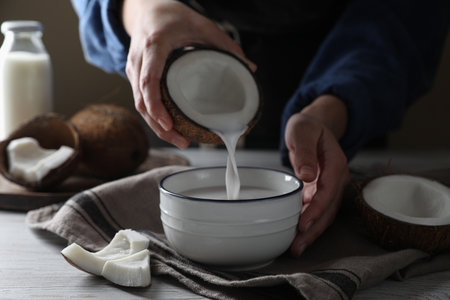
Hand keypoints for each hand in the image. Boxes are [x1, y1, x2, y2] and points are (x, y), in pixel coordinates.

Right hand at [121, 0, 255, 147]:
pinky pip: (140, 100)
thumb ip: (226, 45)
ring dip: (156, 126)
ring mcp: (133, 68)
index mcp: (154, 46)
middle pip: (141, 101)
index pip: (148, 81)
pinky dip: (153, 117)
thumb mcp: (202, 25)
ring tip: (179, 140)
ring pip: (138, 104)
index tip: (169, 123)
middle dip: (159, 126)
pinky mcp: (134, 75)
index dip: (156, 105)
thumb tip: (250, 68)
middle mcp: (138, 59)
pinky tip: (169, 127)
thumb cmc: (173, 15)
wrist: (146, 8)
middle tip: (182, 141)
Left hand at [284, 95, 349, 255]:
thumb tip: (307, 175)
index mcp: (335, 163)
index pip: (328, 190)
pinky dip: (308, 223)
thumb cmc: (307, 128)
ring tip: (295, 248)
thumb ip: (305, 152)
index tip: (303, 224)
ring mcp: (331, 186)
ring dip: (311, 232)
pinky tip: (296, 235)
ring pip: (324, 214)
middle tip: (297, 246)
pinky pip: (317, 210)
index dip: (316, 209)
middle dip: (314, 229)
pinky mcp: (322, 191)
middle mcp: (337, 178)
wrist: (313, 127)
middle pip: (328, 208)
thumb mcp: (302, 131)